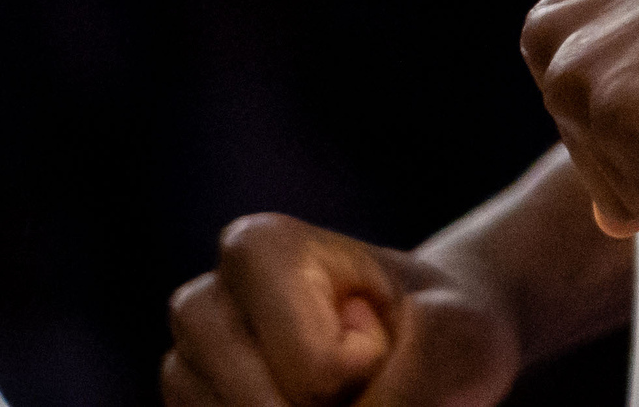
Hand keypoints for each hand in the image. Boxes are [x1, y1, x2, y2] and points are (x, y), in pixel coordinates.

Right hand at [163, 216, 513, 406]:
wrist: (431, 345)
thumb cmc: (445, 327)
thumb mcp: (455, 337)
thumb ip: (409, 383)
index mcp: (257, 248)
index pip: (319, 369)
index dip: (370, 367)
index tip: (379, 324)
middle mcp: (200, 305)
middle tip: (360, 366)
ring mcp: (182, 366)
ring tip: (332, 389)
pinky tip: (307, 401)